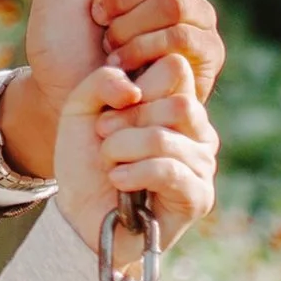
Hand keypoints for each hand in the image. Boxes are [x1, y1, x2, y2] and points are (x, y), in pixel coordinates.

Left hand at [1, 0, 224, 181]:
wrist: (60, 92)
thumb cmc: (61, 36)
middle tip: (99, 15)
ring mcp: (197, 23)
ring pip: (179, 4)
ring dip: (130, 26)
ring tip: (109, 46)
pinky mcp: (204, 58)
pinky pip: (187, 38)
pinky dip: (145, 49)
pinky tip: (122, 66)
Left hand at [52, 55, 217, 256]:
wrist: (79, 214)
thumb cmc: (86, 160)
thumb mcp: (81, 109)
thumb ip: (102, 80)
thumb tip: (134, 89)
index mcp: (175, 101)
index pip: (176, 66)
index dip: (138, 81)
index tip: (109, 105)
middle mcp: (197, 129)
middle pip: (178, 103)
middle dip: (128, 120)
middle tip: (104, 137)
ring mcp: (202, 163)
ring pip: (166, 138)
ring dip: (122, 150)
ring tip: (109, 164)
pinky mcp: (199, 196)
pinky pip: (169, 171)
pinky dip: (134, 173)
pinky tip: (118, 181)